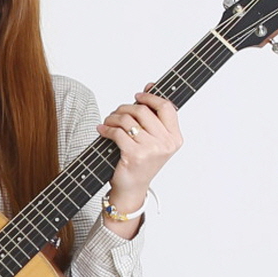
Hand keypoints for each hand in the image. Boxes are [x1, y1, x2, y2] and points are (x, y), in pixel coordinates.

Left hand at [97, 89, 182, 234]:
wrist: (132, 189)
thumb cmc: (142, 163)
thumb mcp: (153, 140)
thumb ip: (153, 116)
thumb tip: (149, 87)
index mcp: (175, 138)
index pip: (166, 107)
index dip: (151, 97)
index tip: (138, 96)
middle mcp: (166, 144)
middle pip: (143, 111)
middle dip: (125, 108)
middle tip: (116, 113)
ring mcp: (151, 149)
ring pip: (128, 119)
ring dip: (113, 117)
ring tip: (108, 122)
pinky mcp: (134, 155)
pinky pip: (117, 132)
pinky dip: (106, 129)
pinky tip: (102, 130)